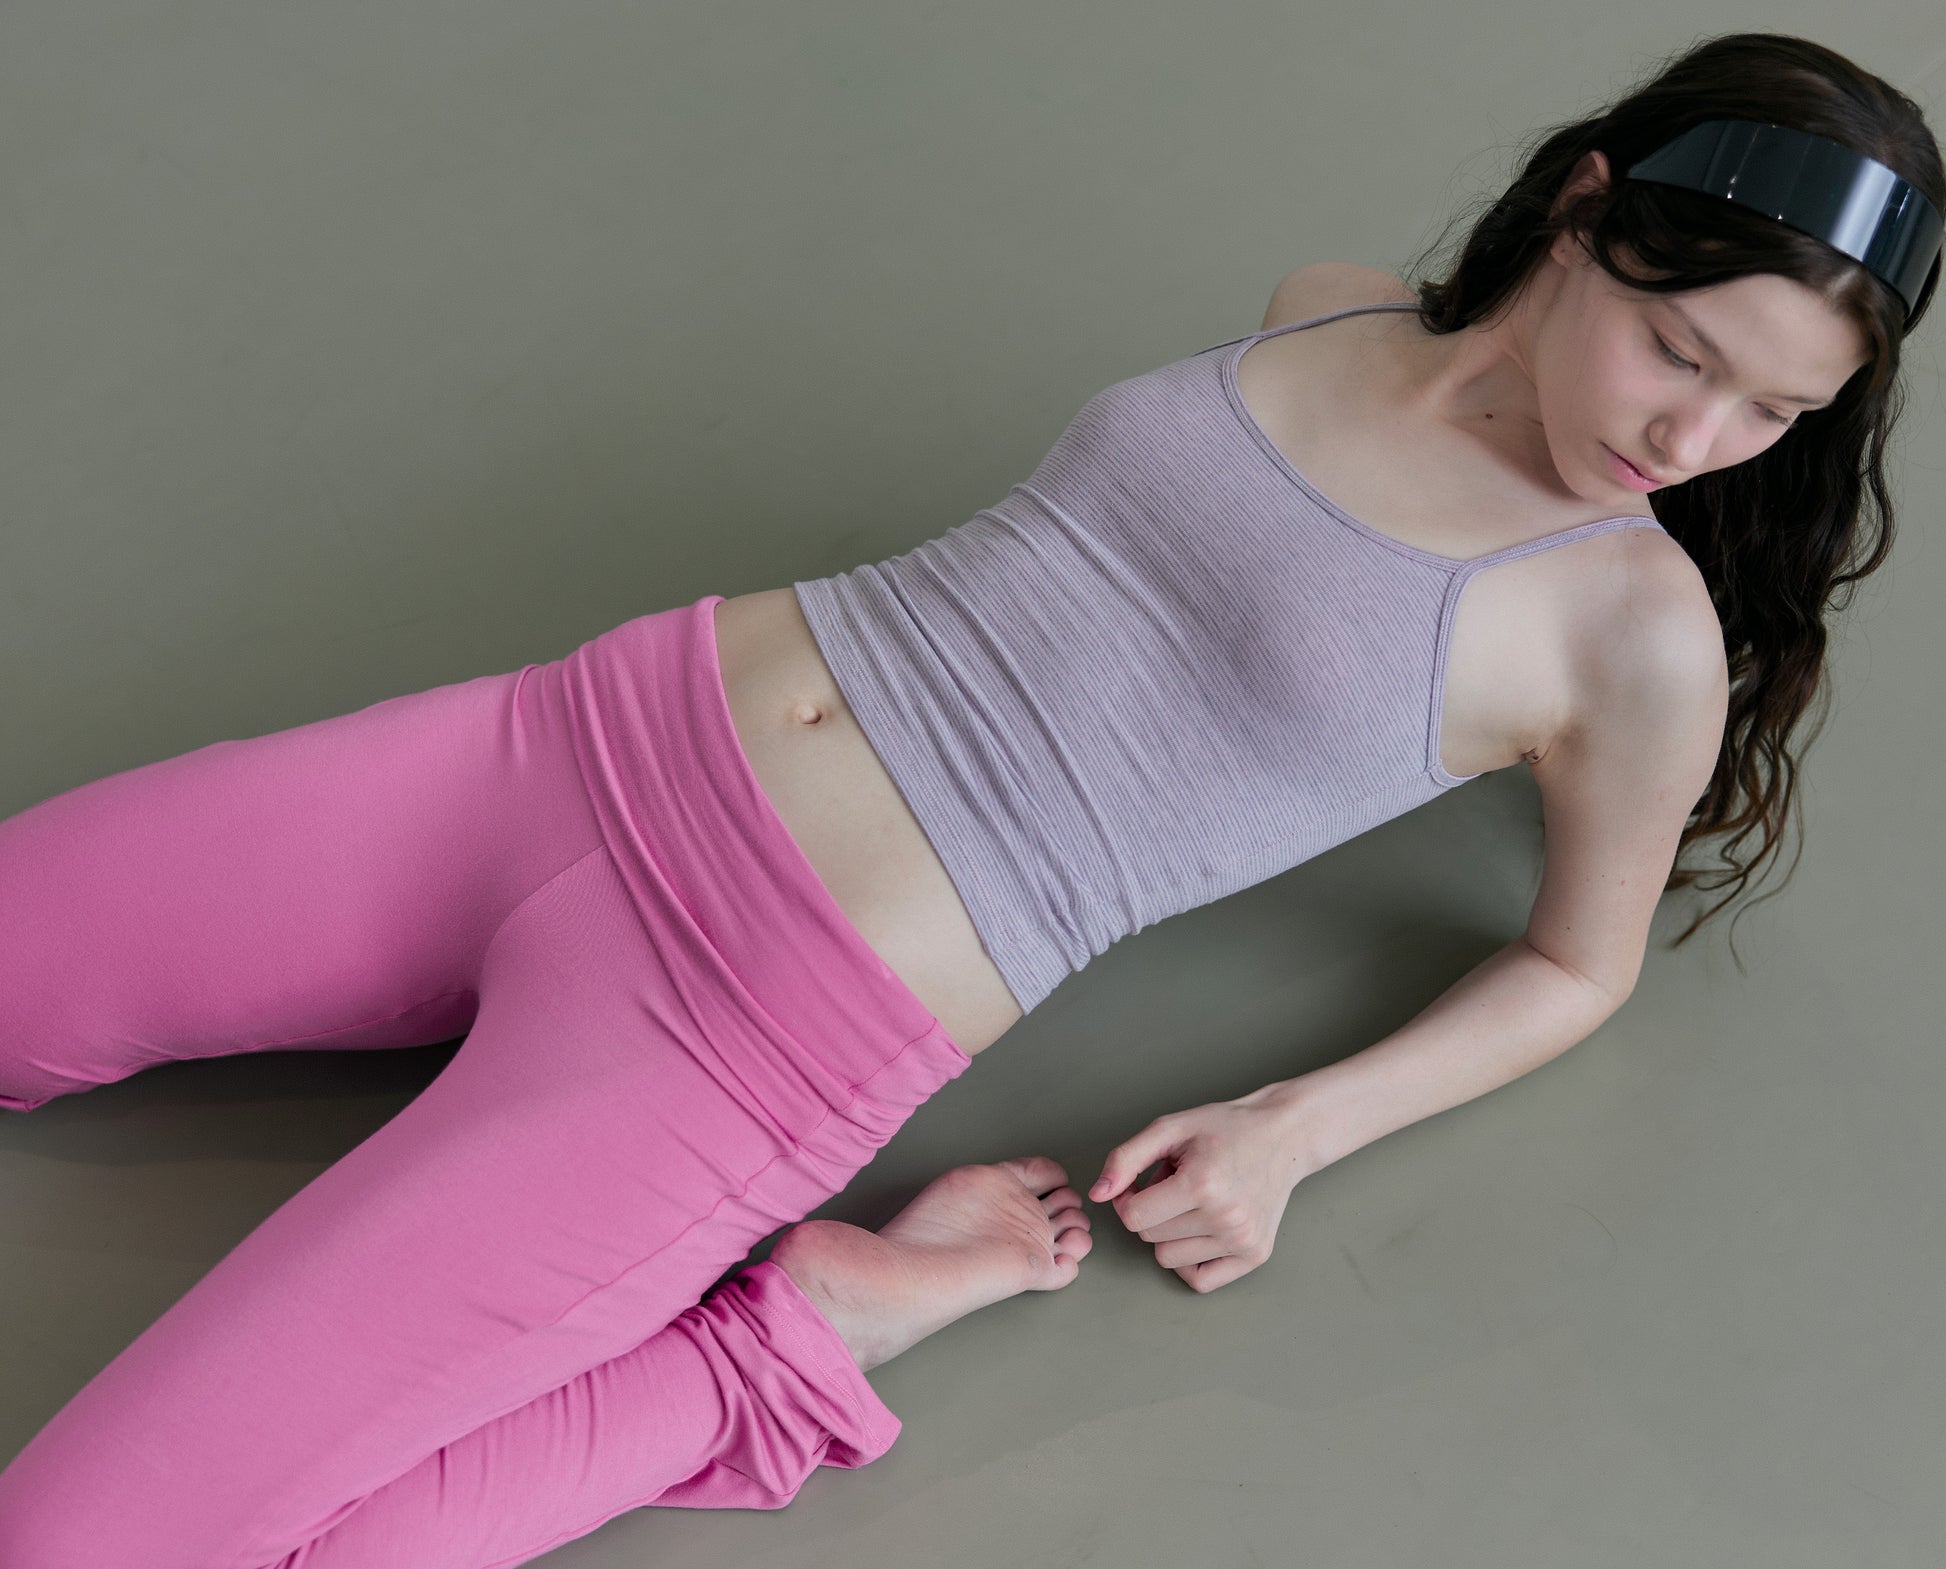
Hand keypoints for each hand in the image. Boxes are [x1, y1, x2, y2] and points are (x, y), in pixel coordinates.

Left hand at [1089, 1088, 1308, 1292]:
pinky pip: (1198, 1280)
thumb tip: (1097, 1195)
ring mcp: (1243, 1241)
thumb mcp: (1169, 1128)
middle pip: (1149, 1237)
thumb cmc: (1224, 1129)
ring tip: (1194, 1201)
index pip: (1133, 1217)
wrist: (1282, 1136)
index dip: (1127, 1198)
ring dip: (1171, 1233)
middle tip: (1177, 1184)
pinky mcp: (1255, 1256)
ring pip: (1169, 1259)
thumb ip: (1125, 1159)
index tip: (1142, 1180)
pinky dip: (1190, 1260)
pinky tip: (1201, 1230)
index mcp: (1202, 1183)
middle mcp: (1226, 1218)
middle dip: (1152, 1210)